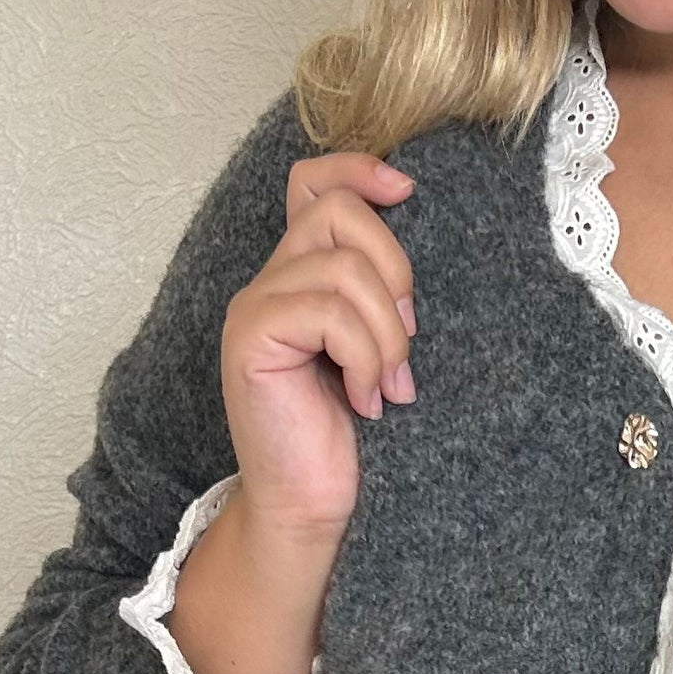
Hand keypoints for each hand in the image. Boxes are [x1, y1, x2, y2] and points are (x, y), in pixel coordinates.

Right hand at [220, 151, 419, 540]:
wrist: (313, 504)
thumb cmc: (352, 435)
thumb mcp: (382, 348)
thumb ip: (384, 293)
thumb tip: (421, 240)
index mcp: (302, 274)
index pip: (313, 182)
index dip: (359, 169)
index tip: (409, 190)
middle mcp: (271, 279)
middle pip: (338, 211)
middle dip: (395, 270)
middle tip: (408, 342)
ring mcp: (255, 306)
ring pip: (342, 267)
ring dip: (386, 334)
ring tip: (387, 387)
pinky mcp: (251, 336)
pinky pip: (327, 312)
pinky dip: (363, 357)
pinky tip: (365, 401)